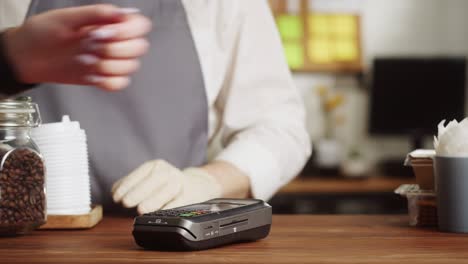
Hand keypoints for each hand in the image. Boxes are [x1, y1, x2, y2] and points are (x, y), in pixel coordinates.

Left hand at [3, 4, 151, 90]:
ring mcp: (109, 60)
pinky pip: (120, 83)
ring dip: (109, 66)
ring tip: (87, 60)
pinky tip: (94, 75)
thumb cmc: (42, 34)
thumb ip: (97, 14)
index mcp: (108, 23)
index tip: (106, 32)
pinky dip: (109, 81)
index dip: (128, 31)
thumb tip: (123, 13)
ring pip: (130, 67)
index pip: (139, 26)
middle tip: (93, 46)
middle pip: (139, 48)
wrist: (27, 57)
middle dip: (116, 50)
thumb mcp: (67, 18)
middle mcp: (113, 41)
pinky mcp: (102, 77)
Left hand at [111, 160, 222, 213]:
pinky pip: (181, 200)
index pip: (141, 173)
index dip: (127, 185)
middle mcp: (169, 171)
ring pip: (169, 188)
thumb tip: (115, 191)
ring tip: (140, 210)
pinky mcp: (190, 194)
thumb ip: (132, 185)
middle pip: (155, 179)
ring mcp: (181, 182)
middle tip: (126, 203)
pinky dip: (171, 207)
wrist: (195, 185)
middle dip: (139, 191)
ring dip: (154, 200)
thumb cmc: (164, 185)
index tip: (116, 197)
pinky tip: (161, 212)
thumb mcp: (148, 180)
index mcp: (156, 166)